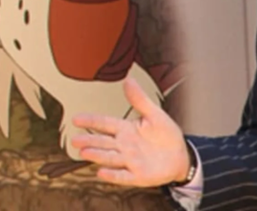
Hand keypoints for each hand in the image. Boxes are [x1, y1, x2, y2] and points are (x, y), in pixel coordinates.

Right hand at [70, 77, 189, 186]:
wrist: (180, 157)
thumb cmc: (166, 136)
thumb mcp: (155, 114)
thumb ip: (140, 99)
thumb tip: (128, 80)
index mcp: (126, 129)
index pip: (106, 124)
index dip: (92, 121)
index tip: (76, 119)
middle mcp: (124, 146)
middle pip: (104, 142)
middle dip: (90, 141)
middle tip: (75, 140)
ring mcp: (130, 161)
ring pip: (111, 158)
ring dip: (98, 155)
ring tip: (84, 152)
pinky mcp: (138, 175)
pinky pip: (123, 176)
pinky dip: (113, 175)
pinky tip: (102, 172)